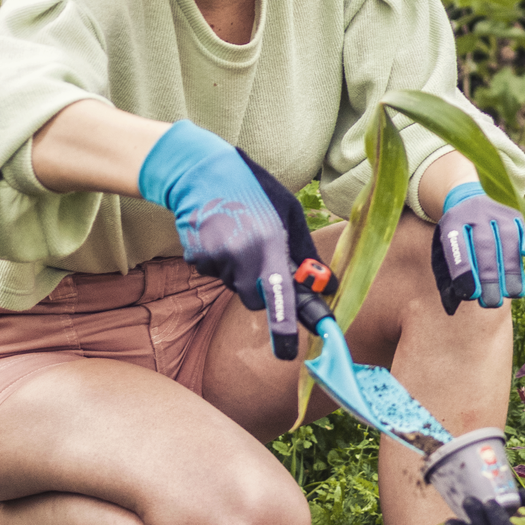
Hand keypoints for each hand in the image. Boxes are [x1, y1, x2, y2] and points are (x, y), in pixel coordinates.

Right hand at [138, 122, 306, 355]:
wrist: (201, 172)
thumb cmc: (255, 190)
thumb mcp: (289, 212)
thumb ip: (305, 251)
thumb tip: (327, 285)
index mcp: (270, 244)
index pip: (279, 295)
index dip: (284, 327)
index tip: (288, 352)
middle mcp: (242, 256)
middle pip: (256, 300)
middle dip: (263, 290)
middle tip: (262, 256)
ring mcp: (216, 259)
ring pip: (236, 287)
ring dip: (242, 271)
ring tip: (240, 234)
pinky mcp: (197, 258)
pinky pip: (217, 274)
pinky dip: (223, 263)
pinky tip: (222, 235)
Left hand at [433, 184, 524, 312]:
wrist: (468, 197)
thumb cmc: (458, 236)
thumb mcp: (446, 248)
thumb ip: (449, 274)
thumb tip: (454, 306)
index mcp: (452, 222)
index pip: (457, 245)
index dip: (464, 270)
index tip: (471, 295)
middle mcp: (475, 212)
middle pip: (484, 244)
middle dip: (490, 276)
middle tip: (492, 303)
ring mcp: (497, 210)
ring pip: (507, 237)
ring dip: (511, 267)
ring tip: (512, 294)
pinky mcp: (516, 213)